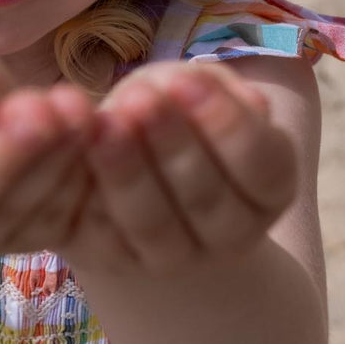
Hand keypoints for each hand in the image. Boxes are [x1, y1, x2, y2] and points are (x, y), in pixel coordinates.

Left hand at [70, 62, 298, 277]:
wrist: (127, 168)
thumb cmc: (174, 114)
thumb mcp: (198, 90)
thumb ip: (206, 86)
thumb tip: (199, 86)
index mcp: (267, 191)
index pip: (264, 167)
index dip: (228, 126)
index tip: (188, 81)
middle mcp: (231, 236)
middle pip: (207, 199)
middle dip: (173, 144)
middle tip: (141, 98)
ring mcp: (174, 259)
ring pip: (154, 224)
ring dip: (129, 174)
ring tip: (105, 125)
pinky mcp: (114, 262)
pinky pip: (101, 237)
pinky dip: (88, 196)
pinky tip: (77, 155)